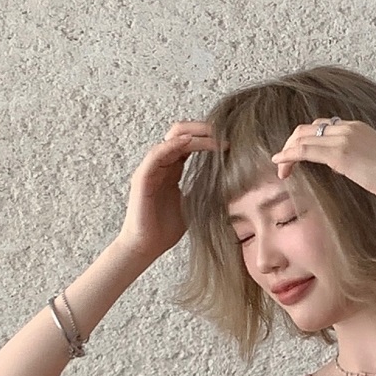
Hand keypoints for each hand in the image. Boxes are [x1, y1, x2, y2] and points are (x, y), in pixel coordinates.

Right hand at [118, 117, 220, 262]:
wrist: (146, 246)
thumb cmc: (166, 229)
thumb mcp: (195, 205)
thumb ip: (206, 191)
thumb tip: (233, 185)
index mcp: (172, 169)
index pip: (190, 143)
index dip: (208, 138)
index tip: (230, 140)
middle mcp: (161, 164)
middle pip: (180, 133)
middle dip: (203, 129)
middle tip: (225, 132)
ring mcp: (151, 169)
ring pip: (171, 139)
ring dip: (194, 135)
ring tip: (215, 136)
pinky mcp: (142, 177)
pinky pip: (156, 154)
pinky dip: (172, 145)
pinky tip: (189, 141)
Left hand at [272, 116, 375, 211]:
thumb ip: (360, 158)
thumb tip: (348, 166)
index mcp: (358, 127)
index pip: (322, 127)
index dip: (306, 139)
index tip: (299, 155)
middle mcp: (348, 128)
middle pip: (308, 129)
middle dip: (292, 144)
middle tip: (284, 162)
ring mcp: (343, 139)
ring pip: (302, 138)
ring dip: (287, 152)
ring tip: (281, 168)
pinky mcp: (340, 154)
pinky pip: (305, 150)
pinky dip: (288, 156)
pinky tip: (280, 164)